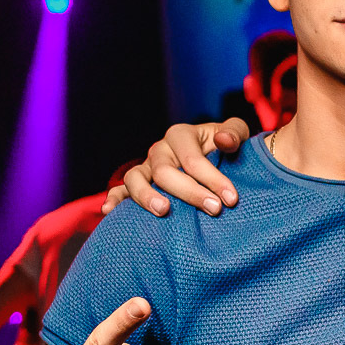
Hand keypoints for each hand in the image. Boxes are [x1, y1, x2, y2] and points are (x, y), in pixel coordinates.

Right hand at [103, 118, 252, 217]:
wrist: (213, 159)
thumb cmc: (225, 148)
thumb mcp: (235, 134)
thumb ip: (234, 133)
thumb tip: (223, 140)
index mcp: (180, 135)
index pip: (192, 158)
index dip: (213, 178)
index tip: (232, 199)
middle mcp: (159, 150)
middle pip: (165, 172)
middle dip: (190, 192)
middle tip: (214, 209)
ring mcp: (145, 167)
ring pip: (135, 179)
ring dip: (146, 195)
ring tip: (163, 210)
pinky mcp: (137, 184)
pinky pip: (120, 190)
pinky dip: (113, 199)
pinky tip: (109, 212)